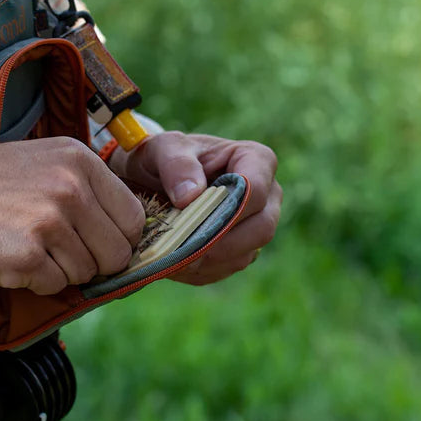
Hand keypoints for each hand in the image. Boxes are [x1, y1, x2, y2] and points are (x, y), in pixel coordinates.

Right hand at [0, 138, 144, 293]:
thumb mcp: (47, 161)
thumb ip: (90, 188)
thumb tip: (129, 232)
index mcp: (81, 160)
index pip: (133, 218)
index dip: (119, 239)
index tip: (99, 243)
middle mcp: (70, 187)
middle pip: (116, 252)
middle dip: (94, 262)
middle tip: (61, 251)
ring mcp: (48, 222)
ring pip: (86, 273)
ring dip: (61, 271)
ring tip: (30, 246)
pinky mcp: (26, 256)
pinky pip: (55, 286)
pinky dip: (38, 283)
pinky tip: (16, 258)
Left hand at [110, 132, 281, 284]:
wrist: (153, 178)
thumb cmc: (165, 156)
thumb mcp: (162, 148)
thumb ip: (176, 165)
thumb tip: (190, 196)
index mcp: (256, 160)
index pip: (256, 190)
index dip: (228, 210)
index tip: (193, 220)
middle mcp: (267, 195)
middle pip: (261, 229)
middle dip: (220, 243)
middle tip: (182, 249)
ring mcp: (257, 225)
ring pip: (245, 254)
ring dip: (207, 262)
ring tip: (172, 256)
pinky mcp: (242, 249)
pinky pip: (228, 268)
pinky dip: (200, 271)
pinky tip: (175, 262)